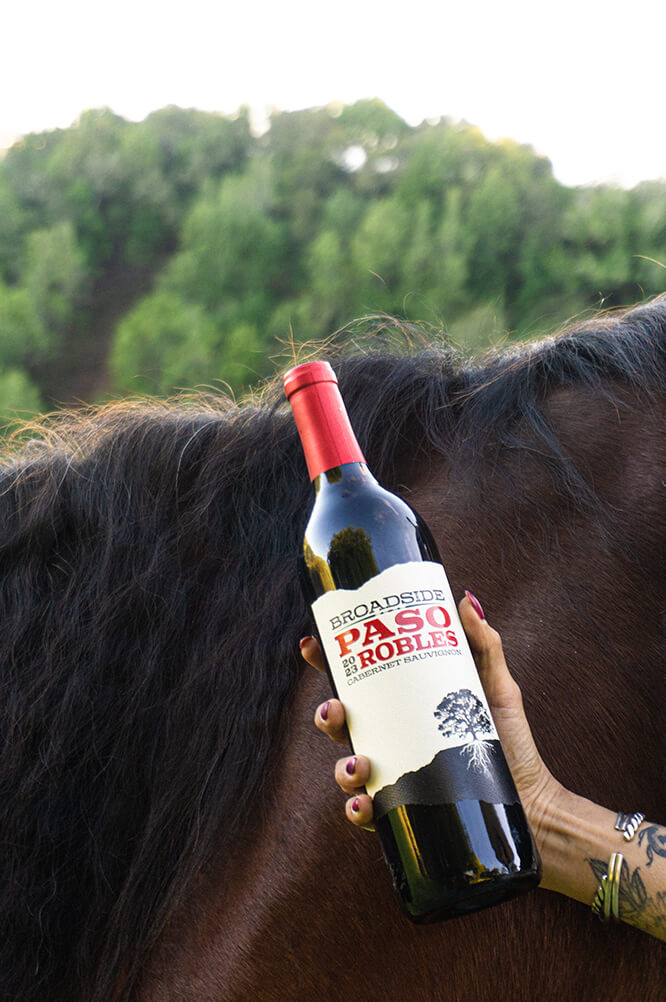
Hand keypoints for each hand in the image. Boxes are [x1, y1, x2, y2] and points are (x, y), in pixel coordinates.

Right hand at [300, 592, 566, 852]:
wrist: (531, 802)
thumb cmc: (511, 741)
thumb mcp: (497, 687)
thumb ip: (483, 643)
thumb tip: (466, 598)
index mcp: (403, 707)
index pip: (356, 683)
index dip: (325, 662)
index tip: (311, 643)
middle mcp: (391, 741)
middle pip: (341, 725)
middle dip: (326, 715)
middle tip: (335, 708)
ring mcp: (393, 778)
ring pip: (347, 770)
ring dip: (341, 767)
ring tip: (359, 762)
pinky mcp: (404, 814)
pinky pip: (367, 814)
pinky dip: (358, 809)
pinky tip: (365, 803)